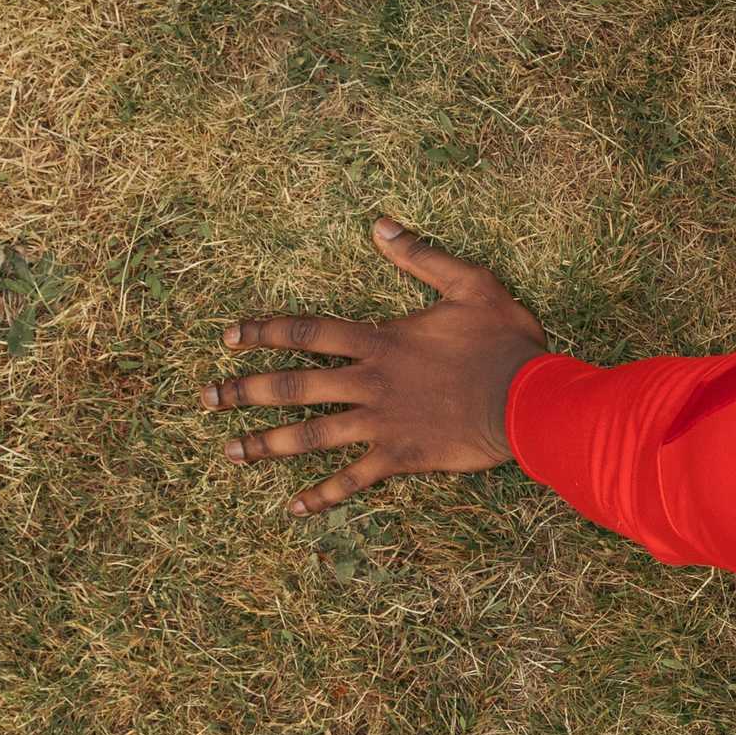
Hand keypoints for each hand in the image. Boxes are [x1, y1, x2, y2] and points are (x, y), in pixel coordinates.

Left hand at [199, 217, 548, 515]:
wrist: (528, 400)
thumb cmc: (504, 342)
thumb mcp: (471, 284)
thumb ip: (422, 257)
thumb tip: (381, 226)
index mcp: (380, 341)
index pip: (307, 331)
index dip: (263, 331)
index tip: (229, 337)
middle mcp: (369, 382)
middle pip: (292, 386)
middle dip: (244, 391)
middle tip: (207, 399)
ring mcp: (381, 423)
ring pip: (310, 435)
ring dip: (266, 444)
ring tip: (231, 451)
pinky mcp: (400, 457)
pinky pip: (352, 480)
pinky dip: (323, 496)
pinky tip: (295, 508)